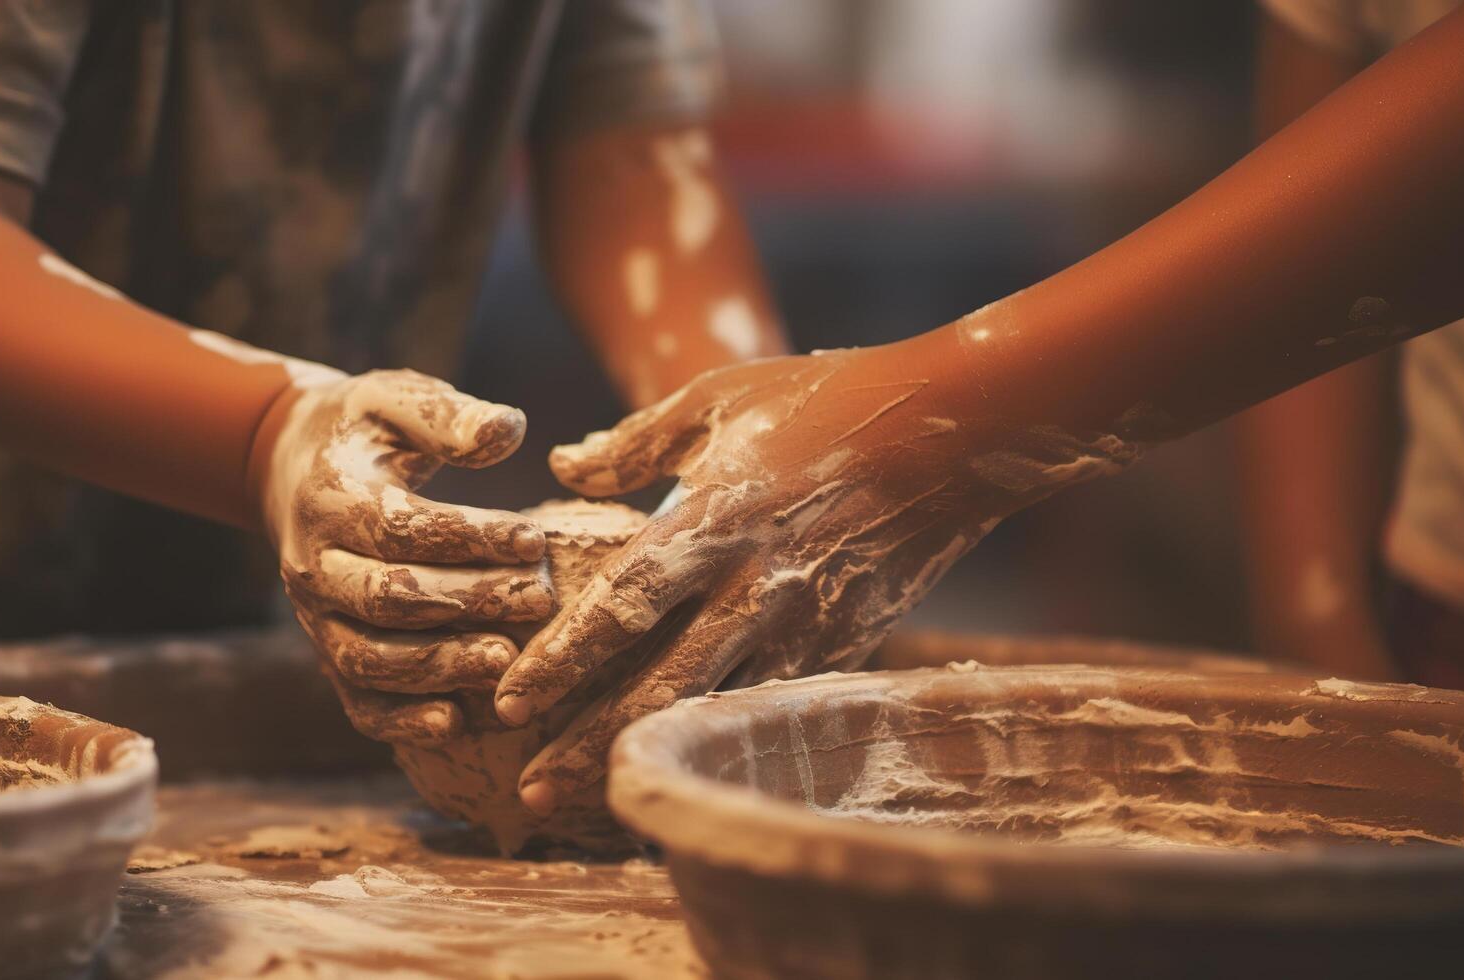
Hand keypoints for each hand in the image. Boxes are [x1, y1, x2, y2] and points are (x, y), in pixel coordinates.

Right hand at [256, 369, 555, 746]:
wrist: (292, 467)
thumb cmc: (364, 430)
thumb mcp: (396, 399)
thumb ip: (447, 416)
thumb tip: (508, 430)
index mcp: (329, 497)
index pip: (399, 526)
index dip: (468, 537)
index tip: (534, 539)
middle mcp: (313, 564)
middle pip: (387, 598)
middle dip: (467, 603)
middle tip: (539, 600)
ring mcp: (315, 617)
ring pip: (369, 658)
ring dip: (440, 667)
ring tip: (508, 664)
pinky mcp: (327, 652)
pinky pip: (356, 700)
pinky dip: (400, 720)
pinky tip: (453, 724)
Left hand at [493, 344, 1140, 811]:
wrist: (954, 432)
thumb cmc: (825, 399)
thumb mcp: (716, 397)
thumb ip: (631, 442)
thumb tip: (562, 466)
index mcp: (712, 522)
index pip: (619, 608)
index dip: (561, 661)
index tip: (509, 702)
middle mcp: (755, 587)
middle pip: (657, 686)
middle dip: (588, 742)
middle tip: (530, 787)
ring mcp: (805, 624)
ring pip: (714, 711)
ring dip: (650, 753)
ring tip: (594, 797)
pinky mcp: (845, 644)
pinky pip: (772, 705)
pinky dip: (722, 738)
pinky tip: (686, 763)